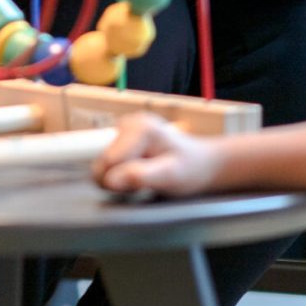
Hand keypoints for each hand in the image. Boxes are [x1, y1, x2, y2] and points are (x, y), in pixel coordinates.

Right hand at [96, 113, 224, 195]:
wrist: (201, 163)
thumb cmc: (190, 170)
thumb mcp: (170, 176)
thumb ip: (140, 176)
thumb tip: (110, 179)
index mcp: (141, 128)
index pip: (108, 162)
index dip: (118, 180)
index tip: (138, 184)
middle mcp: (131, 122)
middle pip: (103, 161)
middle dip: (118, 178)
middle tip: (144, 181)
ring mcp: (126, 127)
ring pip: (104, 163)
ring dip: (119, 176)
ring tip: (144, 176)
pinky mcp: (124, 135)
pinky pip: (109, 160)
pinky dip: (121, 171)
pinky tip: (140, 170)